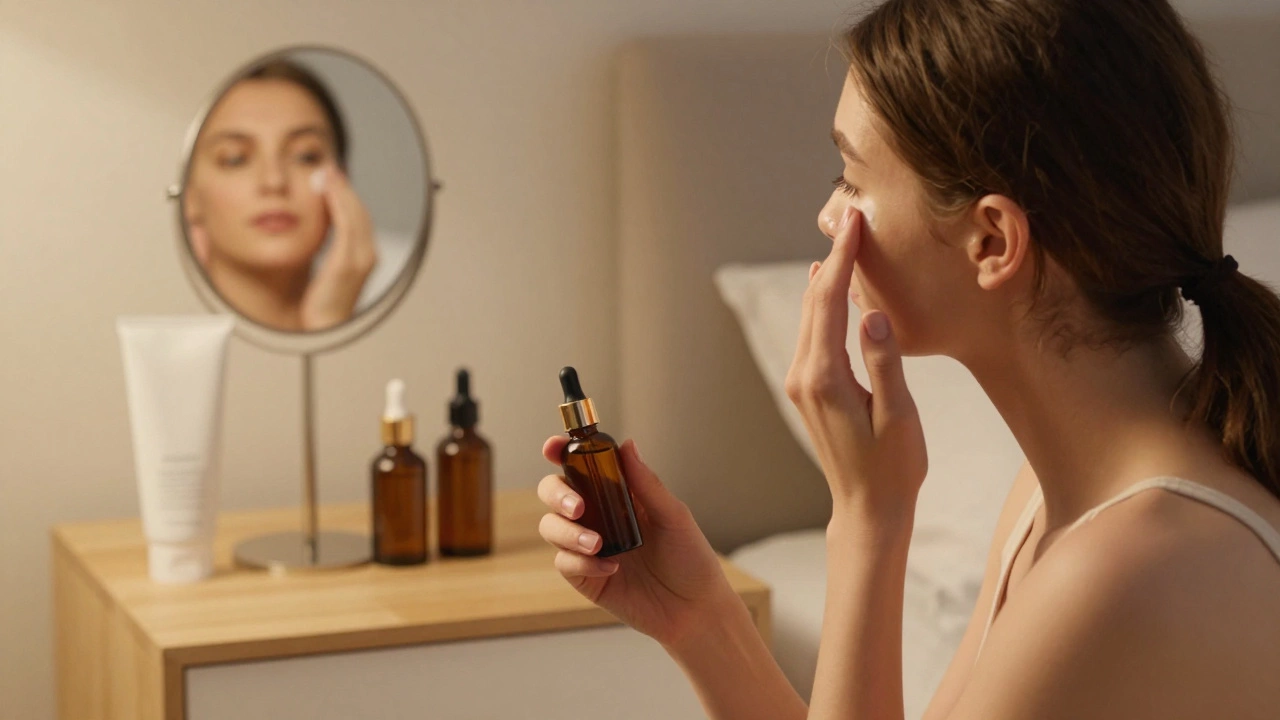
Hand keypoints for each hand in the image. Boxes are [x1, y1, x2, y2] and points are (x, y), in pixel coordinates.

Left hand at [300, 168, 376, 330]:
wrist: (322, 325)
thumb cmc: (323, 303)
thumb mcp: (329, 268)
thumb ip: (332, 247)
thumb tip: (326, 223)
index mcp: (365, 255)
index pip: (359, 217)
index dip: (346, 194)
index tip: (333, 176)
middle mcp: (368, 255)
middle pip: (360, 212)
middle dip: (344, 187)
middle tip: (329, 168)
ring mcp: (360, 259)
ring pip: (355, 215)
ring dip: (341, 191)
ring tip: (328, 174)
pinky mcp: (347, 264)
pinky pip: (346, 227)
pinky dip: (339, 205)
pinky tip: (329, 192)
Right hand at [537, 436, 736, 647]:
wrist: (694, 610)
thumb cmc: (690, 560)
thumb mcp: (674, 516)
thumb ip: (646, 484)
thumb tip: (627, 445)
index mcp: (618, 494)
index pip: (582, 465)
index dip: (562, 452)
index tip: (553, 448)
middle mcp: (598, 515)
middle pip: (554, 491)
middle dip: (556, 494)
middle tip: (577, 507)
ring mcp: (588, 546)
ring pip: (551, 526)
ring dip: (567, 532)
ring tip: (597, 543)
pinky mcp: (585, 577)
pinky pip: (564, 562)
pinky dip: (581, 562)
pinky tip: (610, 568)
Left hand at [784, 206, 926, 525]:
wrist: (867, 509)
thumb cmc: (893, 468)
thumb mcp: (899, 417)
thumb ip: (885, 364)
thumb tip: (872, 314)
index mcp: (825, 378)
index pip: (831, 302)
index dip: (843, 258)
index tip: (854, 223)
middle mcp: (804, 376)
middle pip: (815, 302)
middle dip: (833, 258)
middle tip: (850, 218)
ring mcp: (801, 383)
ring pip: (810, 316)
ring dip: (826, 277)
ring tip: (844, 241)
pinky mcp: (808, 389)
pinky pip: (813, 333)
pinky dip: (823, 303)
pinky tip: (829, 286)